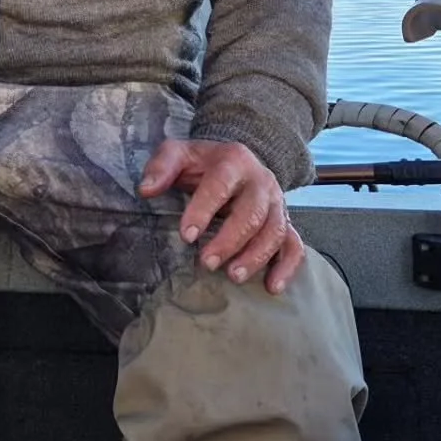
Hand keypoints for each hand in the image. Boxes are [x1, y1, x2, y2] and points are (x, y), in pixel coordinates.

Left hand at [139, 139, 304, 294]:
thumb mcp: (180, 153)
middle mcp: (261, 181)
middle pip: (252, 213)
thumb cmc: (203, 163)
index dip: (204, 210)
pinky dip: (287, 267)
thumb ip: (162, 166)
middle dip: (230, 240)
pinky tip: (272, 287)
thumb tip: (146, 189)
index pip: (220, 184)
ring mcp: (278, 203)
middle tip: (206, 262)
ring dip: (256, 256)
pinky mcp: (286, 223)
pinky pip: (295, 246)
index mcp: (234, 160)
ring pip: (276, 231)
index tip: (186, 235)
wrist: (237, 161)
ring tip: (233, 276)